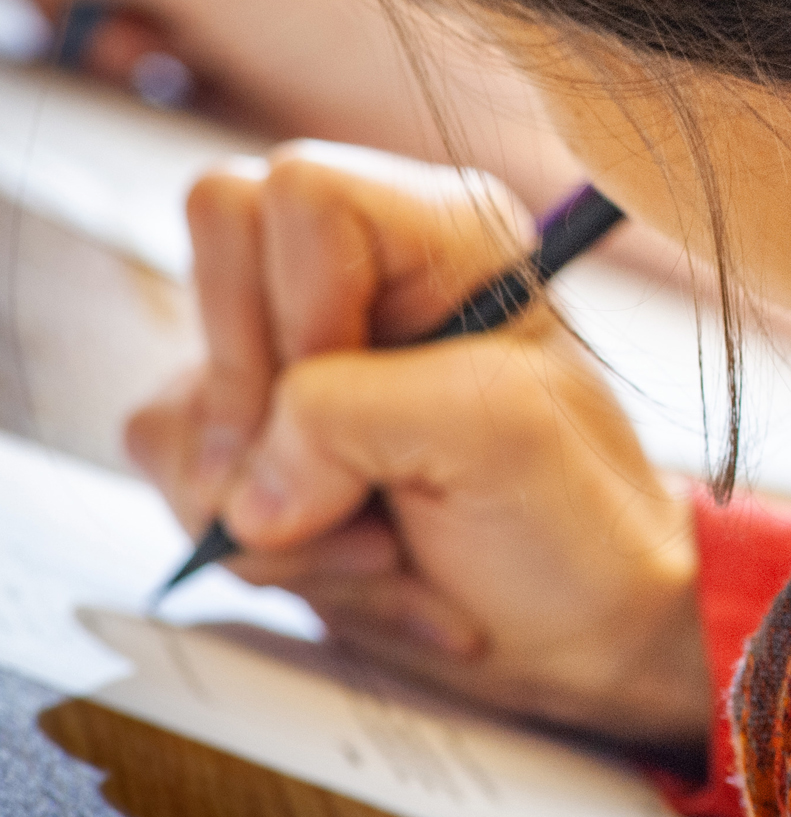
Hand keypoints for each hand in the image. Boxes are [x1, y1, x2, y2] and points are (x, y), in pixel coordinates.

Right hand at [125, 144, 711, 751]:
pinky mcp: (262, 450)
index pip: (296, 190)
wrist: (583, 626)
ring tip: (389, 541)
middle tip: (352, 483)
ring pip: (183, 404)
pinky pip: (182, 481)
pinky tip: (367, 564)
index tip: (363, 395)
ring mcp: (299, 368)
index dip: (303, 302)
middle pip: (212, 264)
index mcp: (441, 236)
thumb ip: (349, 417)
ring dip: (277, 513)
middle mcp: (361, 282)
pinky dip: (268, 555)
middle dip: (259, 407)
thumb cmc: (579, 515)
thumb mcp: (499, 433)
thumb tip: (242, 491)